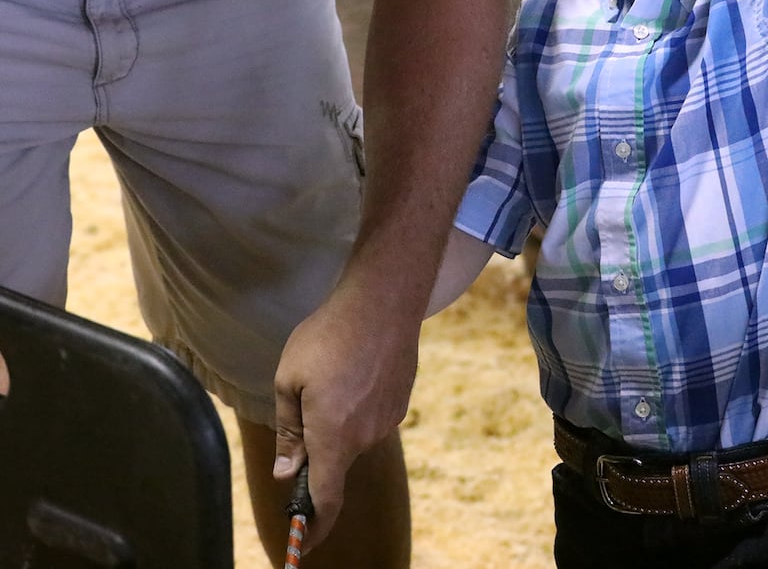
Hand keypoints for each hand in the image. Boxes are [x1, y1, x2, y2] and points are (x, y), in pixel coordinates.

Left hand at [271, 282, 421, 551]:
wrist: (384, 301)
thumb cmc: (328, 337)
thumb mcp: (289, 380)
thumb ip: (289, 432)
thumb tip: (289, 471)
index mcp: (333, 436)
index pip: (325, 500)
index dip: (314, 528)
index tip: (302, 546)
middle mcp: (365, 436)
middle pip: (336, 461)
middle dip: (318, 447)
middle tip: (303, 405)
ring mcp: (387, 419)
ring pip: (353, 436)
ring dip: (337, 421)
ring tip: (331, 374)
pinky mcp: (401, 401)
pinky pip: (371, 417)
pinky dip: (356, 405)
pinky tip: (353, 370)